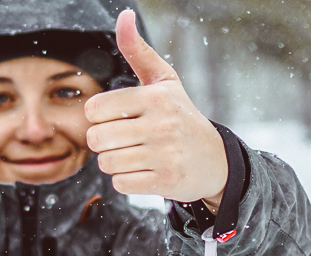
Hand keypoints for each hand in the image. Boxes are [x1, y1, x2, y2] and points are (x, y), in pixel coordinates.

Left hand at [84, 9, 227, 209]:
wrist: (215, 160)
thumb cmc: (181, 116)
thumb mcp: (164, 81)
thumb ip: (138, 51)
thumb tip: (124, 15)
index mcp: (155, 97)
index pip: (95, 109)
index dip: (97, 116)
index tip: (114, 117)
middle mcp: (161, 124)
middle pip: (97, 139)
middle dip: (103, 142)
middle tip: (121, 140)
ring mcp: (165, 154)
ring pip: (107, 163)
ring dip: (114, 162)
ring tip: (134, 155)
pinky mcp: (166, 181)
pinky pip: (121, 184)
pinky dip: (126, 180)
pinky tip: (143, 171)